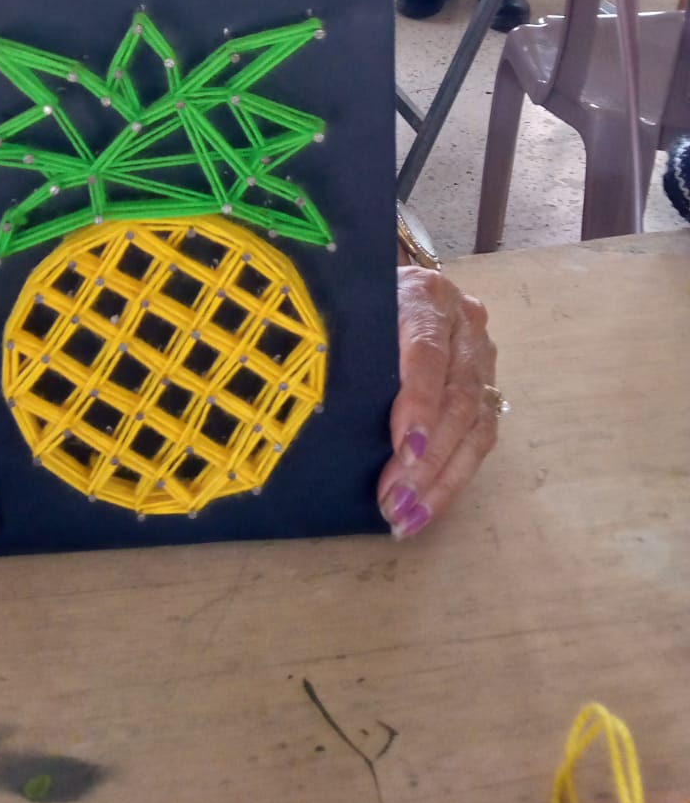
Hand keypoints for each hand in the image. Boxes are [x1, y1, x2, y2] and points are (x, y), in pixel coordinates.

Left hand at [376, 267, 497, 537]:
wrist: (391, 284)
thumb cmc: (358, 302)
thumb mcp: (350, 312)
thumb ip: (349, 347)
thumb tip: (314, 404)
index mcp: (424, 295)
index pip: (427, 353)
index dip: (418, 403)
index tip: (402, 448)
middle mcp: (463, 323)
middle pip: (456, 398)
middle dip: (427, 458)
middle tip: (394, 502)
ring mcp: (482, 356)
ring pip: (475, 426)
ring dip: (443, 480)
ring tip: (409, 518)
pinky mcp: (488, 386)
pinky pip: (481, 438)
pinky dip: (454, 478)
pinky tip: (427, 508)